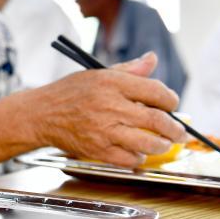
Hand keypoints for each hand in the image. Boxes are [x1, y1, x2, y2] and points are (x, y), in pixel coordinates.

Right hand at [30, 52, 185, 166]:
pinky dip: (138, 158)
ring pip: (148, 143)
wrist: (40, 114)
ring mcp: (103, 130)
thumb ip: (129, 70)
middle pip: (157, 120)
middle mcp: (109, 105)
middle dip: (175, 129)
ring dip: (161, 145)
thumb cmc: (69, 93)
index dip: (171, 100)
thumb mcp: (97, 73)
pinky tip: (137, 152)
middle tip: (180, 133)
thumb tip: (152, 59)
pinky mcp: (97, 150)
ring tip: (163, 143)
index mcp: (111, 82)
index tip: (172, 105)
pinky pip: (130, 159)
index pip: (156, 91)